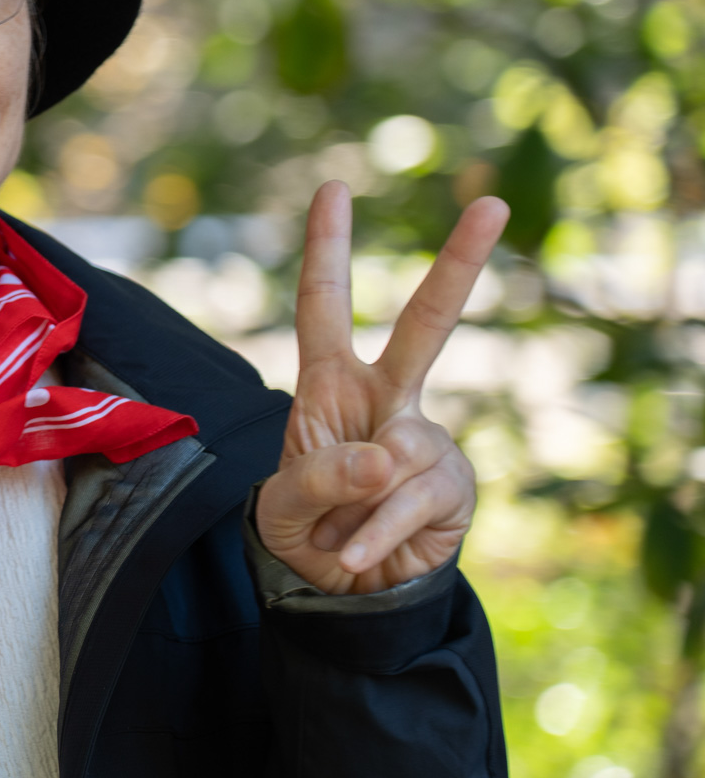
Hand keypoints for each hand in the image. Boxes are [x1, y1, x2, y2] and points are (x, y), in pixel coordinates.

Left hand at [257, 182, 508, 594]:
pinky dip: (376, 531)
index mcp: (330, 384)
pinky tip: (358, 552)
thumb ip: (319, 477)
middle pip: (425, 324)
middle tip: (493, 205)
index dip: (326, 250)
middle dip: (459, 266)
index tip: (333, 189)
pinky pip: (413, 497)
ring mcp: (425, 437)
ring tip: (338, 534)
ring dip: (357, 502)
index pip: (324, 306)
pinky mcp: (452, 482)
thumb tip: (389, 454)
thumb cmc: (306, 524)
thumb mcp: (283, 503)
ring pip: (402, 447)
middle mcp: (385, 397)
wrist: (341, 588)